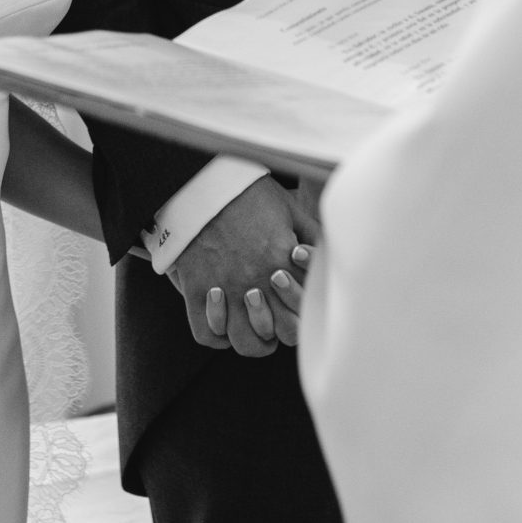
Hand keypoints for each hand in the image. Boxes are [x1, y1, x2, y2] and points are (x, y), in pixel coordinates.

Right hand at [167, 172, 317, 356]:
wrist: (204, 180)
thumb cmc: (249, 193)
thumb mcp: (290, 209)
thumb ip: (312, 237)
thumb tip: (327, 258)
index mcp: (279, 264)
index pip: (297, 320)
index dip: (297, 324)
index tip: (291, 313)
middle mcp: (253, 282)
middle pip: (271, 337)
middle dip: (274, 336)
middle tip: (271, 323)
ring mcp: (222, 288)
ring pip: (239, 342)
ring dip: (247, 339)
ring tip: (247, 326)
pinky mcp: (194, 286)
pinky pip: (204, 332)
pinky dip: (215, 334)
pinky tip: (223, 321)